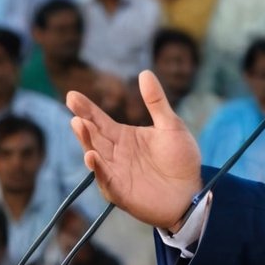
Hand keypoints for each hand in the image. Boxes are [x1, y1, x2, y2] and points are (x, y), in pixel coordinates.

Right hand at [67, 70, 202, 230]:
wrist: (192, 190)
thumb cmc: (180, 158)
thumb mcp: (171, 125)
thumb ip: (156, 102)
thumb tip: (145, 73)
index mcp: (124, 136)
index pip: (99, 120)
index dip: (86, 108)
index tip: (72, 95)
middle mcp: (115, 154)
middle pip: (94, 136)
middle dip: (83, 124)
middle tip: (75, 112)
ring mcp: (115, 173)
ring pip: (95, 156)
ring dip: (87, 142)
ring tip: (80, 126)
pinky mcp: (121, 191)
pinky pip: (106, 180)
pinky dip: (98, 169)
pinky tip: (92, 156)